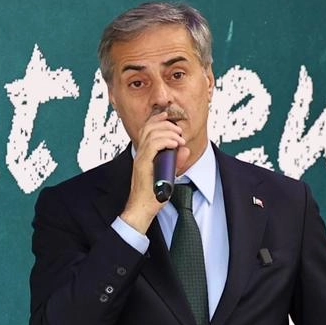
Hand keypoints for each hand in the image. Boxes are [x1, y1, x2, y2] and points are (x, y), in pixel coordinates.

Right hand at [120, 111, 187, 233]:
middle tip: (179, 131)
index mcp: (144, 154)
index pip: (147, 129)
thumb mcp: (169, 174)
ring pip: (152, 133)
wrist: (142, 208)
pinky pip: (154, 145)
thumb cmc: (153, 195)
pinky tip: (175, 144)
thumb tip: (185, 150)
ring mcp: (141, 158)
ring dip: (169, 132)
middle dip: (166, 124)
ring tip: (179, 138)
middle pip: (149, 127)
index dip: (157, 119)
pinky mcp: (143, 164)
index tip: (169, 116)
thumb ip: (176, 161)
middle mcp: (140, 153)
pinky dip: (166, 140)